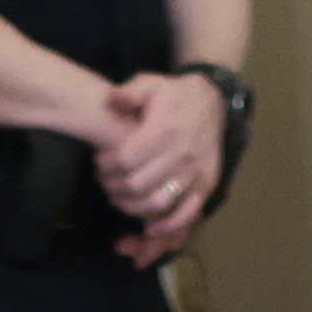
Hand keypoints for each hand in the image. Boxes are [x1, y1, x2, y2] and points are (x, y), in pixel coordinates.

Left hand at [92, 70, 225, 256]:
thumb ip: (128, 93)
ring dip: (131, 207)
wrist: (211, 101)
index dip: (105, 166)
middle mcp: (181, 155)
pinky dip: (167, 227)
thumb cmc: (174, 95)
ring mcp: (195, 174)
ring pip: (157, 203)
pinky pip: (187, 215)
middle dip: (113, 187)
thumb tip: (111, 101)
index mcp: (164, 130)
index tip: (99, 163)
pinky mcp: (206, 186)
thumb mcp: (150, 83)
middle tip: (104, 182)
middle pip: (137, 185)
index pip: (125, 159)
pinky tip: (148, 228)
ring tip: (119, 198)